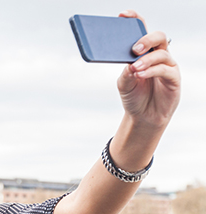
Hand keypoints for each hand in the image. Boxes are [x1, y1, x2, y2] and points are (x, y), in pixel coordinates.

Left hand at [117, 10, 180, 127]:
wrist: (143, 116)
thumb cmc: (134, 95)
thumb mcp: (124, 83)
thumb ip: (125, 72)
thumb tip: (129, 62)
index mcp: (144, 52)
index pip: (142, 31)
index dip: (135, 20)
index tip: (123, 15)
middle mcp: (157, 55)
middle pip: (158, 37)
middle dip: (145, 39)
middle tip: (133, 48)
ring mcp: (167, 66)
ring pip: (162, 53)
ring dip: (146, 59)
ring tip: (134, 67)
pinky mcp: (173, 78)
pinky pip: (165, 70)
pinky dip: (152, 70)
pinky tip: (140, 74)